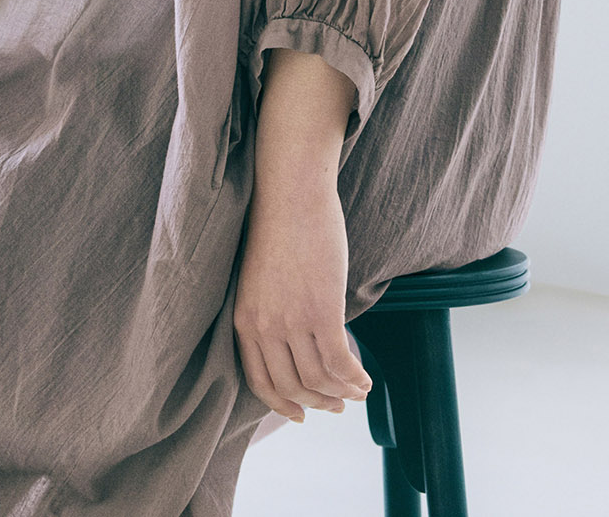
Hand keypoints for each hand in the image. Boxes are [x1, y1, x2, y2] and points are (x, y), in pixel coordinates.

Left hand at [232, 168, 371, 421]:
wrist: (289, 192)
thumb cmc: (278, 228)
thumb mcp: (260, 280)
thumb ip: (270, 313)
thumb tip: (294, 345)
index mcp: (244, 319)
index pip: (260, 382)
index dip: (282, 405)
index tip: (300, 415)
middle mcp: (264, 326)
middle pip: (293, 388)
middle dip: (318, 403)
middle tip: (338, 405)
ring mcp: (292, 321)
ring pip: (319, 381)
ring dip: (342, 393)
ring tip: (357, 390)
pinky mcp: (321, 311)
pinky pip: (340, 363)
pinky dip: (355, 378)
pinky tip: (364, 378)